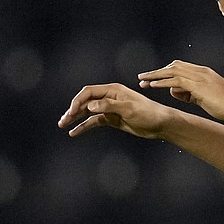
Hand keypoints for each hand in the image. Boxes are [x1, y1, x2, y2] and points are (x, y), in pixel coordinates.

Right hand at [58, 83, 172, 138]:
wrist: (160, 124)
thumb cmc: (148, 113)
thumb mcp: (128, 109)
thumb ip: (109, 106)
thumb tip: (90, 106)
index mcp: (112, 90)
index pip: (89, 92)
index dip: (77, 101)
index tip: (71, 113)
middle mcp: (109, 97)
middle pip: (85, 102)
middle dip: (73, 110)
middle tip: (63, 121)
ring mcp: (109, 108)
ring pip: (87, 112)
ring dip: (75, 118)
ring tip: (63, 125)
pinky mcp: (111, 119)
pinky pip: (94, 122)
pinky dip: (84, 126)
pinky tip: (74, 132)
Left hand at [138, 60, 223, 122]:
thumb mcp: (204, 98)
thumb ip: (189, 94)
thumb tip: (174, 91)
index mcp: (203, 73)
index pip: (179, 68)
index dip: (165, 73)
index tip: (153, 78)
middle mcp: (200, 71)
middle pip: (173, 67)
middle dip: (157, 72)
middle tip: (142, 77)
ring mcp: (199, 76)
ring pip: (171, 72)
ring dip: (155, 76)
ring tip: (142, 81)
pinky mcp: (198, 85)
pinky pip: (175, 81)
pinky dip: (162, 82)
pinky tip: (152, 85)